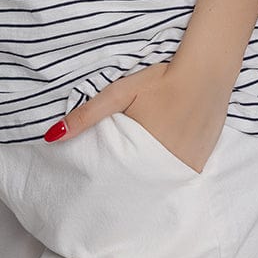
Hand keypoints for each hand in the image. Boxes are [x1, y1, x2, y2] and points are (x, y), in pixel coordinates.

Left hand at [42, 61, 231, 172]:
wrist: (205, 71)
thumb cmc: (160, 80)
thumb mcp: (119, 93)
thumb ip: (87, 115)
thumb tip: (51, 136)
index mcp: (141, 152)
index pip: (118, 179)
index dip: (108, 182)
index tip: (99, 186)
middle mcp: (165, 166)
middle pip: (139, 184)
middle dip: (127, 184)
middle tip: (118, 181)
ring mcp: (185, 167)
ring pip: (160, 184)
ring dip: (149, 181)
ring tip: (138, 174)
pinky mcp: (200, 163)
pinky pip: (179, 178)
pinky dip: (169, 176)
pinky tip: (163, 166)